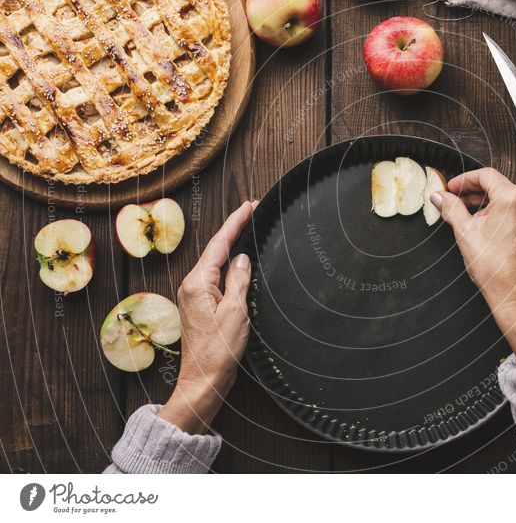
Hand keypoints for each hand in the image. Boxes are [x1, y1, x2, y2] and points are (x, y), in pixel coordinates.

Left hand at [158, 201, 256, 433]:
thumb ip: (239, 280)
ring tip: (249, 228)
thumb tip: (242, 258)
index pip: (219, 243)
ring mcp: (194, 295)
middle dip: (235, 228)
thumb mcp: (235, 311)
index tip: (250, 205)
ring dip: (232, 245)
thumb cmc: (218, 351)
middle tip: (253, 210)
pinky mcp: (200, 305)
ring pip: (216, 262)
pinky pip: (217, 277)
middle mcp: (191, 285)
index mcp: (197, 283)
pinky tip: (241, 261)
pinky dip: (230, 264)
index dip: (236, 222)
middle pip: (216, 249)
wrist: (203, 381)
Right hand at [430, 169, 515, 364]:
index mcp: (511, 198)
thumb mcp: (465, 233)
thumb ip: (451, 208)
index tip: (453, 188)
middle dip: (475, 193)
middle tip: (458, 202)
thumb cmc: (495, 269)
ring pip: (510, 201)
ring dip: (490, 206)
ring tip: (473, 220)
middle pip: (499, 187)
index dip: (465, 179)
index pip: (486, 175)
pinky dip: (505, 217)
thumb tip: (440, 198)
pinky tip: (492, 232)